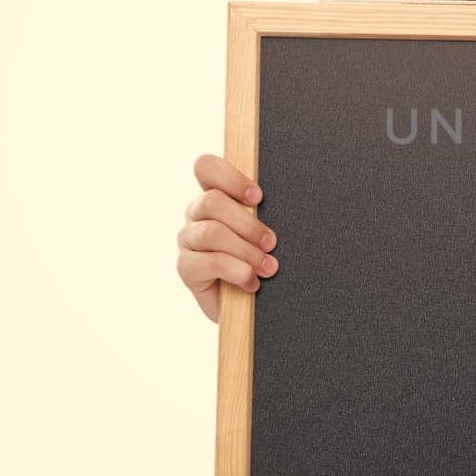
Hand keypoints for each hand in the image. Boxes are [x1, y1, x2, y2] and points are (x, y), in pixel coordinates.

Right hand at [176, 153, 279, 323]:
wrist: (248, 307)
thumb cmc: (260, 260)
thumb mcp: (264, 233)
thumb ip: (263, 214)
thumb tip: (290, 201)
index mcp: (215, 195)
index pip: (205, 167)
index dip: (230, 177)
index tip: (258, 197)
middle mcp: (196, 214)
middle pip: (212, 201)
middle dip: (248, 224)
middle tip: (272, 243)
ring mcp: (188, 240)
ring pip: (212, 232)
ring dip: (246, 251)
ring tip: (269, 268)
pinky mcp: (185, 267)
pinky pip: (209, 262)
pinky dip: (237, 272)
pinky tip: (252, 283)